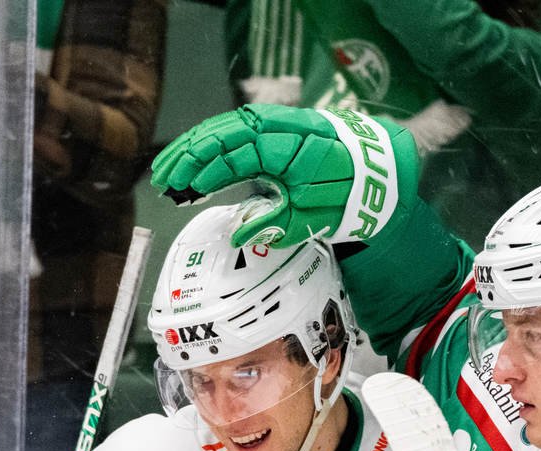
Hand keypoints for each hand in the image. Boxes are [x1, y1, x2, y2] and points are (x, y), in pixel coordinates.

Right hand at [150, 105, 419, 248]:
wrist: (379, 167)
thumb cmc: (347, 195)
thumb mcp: (314, 219)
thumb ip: (275, 225)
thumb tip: (237, 236)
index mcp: (288, 149)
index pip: (236, 153)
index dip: (207, 170)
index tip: (183, 188)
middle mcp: (278, 128)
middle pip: (222, 133)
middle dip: (188, 155)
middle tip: (161, 179)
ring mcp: (276, 123)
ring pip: (224, 127)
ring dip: (193, 146)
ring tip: (168, 168)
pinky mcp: (274, 126)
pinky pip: (235, 128)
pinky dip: (211, 141)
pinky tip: (194, 157)